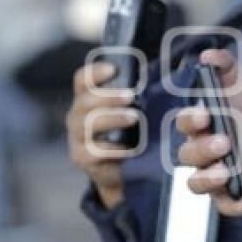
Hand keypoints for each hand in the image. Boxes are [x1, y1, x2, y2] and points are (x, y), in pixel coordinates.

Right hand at [66, 62, 138, 208]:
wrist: (122, 172)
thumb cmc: (130, 134)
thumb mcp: (132, 111)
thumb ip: (136, 94)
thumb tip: (163, 72)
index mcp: (88, 98)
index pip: (83, 80)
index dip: (95, 72)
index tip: (113, 69)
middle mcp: (78, 115)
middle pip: (85, 100)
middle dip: (108, 96)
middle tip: (130, 96)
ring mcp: (77, 137)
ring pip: (88, 123)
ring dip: (112, 118)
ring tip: (134, 118)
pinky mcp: (81, 157)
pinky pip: (92, 151)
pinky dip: (110, 148)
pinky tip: (127, 148)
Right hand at [175, 48, 241, 218]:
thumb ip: (227, 67)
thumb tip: (207, 55)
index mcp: (204, 126)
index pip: (185, 123)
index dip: (191, 120)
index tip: (206, 114)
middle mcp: (205, 151)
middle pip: (187, 154)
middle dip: (202, 149)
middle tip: (224, 142)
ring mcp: (217, 175)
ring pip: (196, 182)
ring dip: (207, 178)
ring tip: (227, 171)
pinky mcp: (233, 196)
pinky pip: (223, 207)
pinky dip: (232, 205)